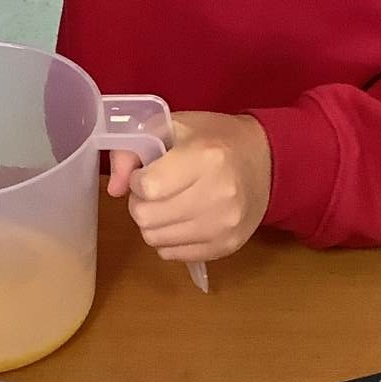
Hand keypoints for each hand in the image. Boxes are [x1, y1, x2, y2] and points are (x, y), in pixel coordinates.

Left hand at [108, 113, 272, 262]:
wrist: (267, 162)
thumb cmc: (215, 139)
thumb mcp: (172, 127)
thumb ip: (131, 149)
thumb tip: (113, 188)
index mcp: (206, 157)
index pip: (148, 187)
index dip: (138, 180)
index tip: (148, 173)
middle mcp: (219, 194)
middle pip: (147, 218)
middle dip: (141, 203)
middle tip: (155, 191)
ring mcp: (224, 225)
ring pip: (156, 240)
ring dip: (153, 223)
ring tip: (168, 204)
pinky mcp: (227, 246)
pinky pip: (173, 254)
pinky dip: (169, 239)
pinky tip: (182, 220)